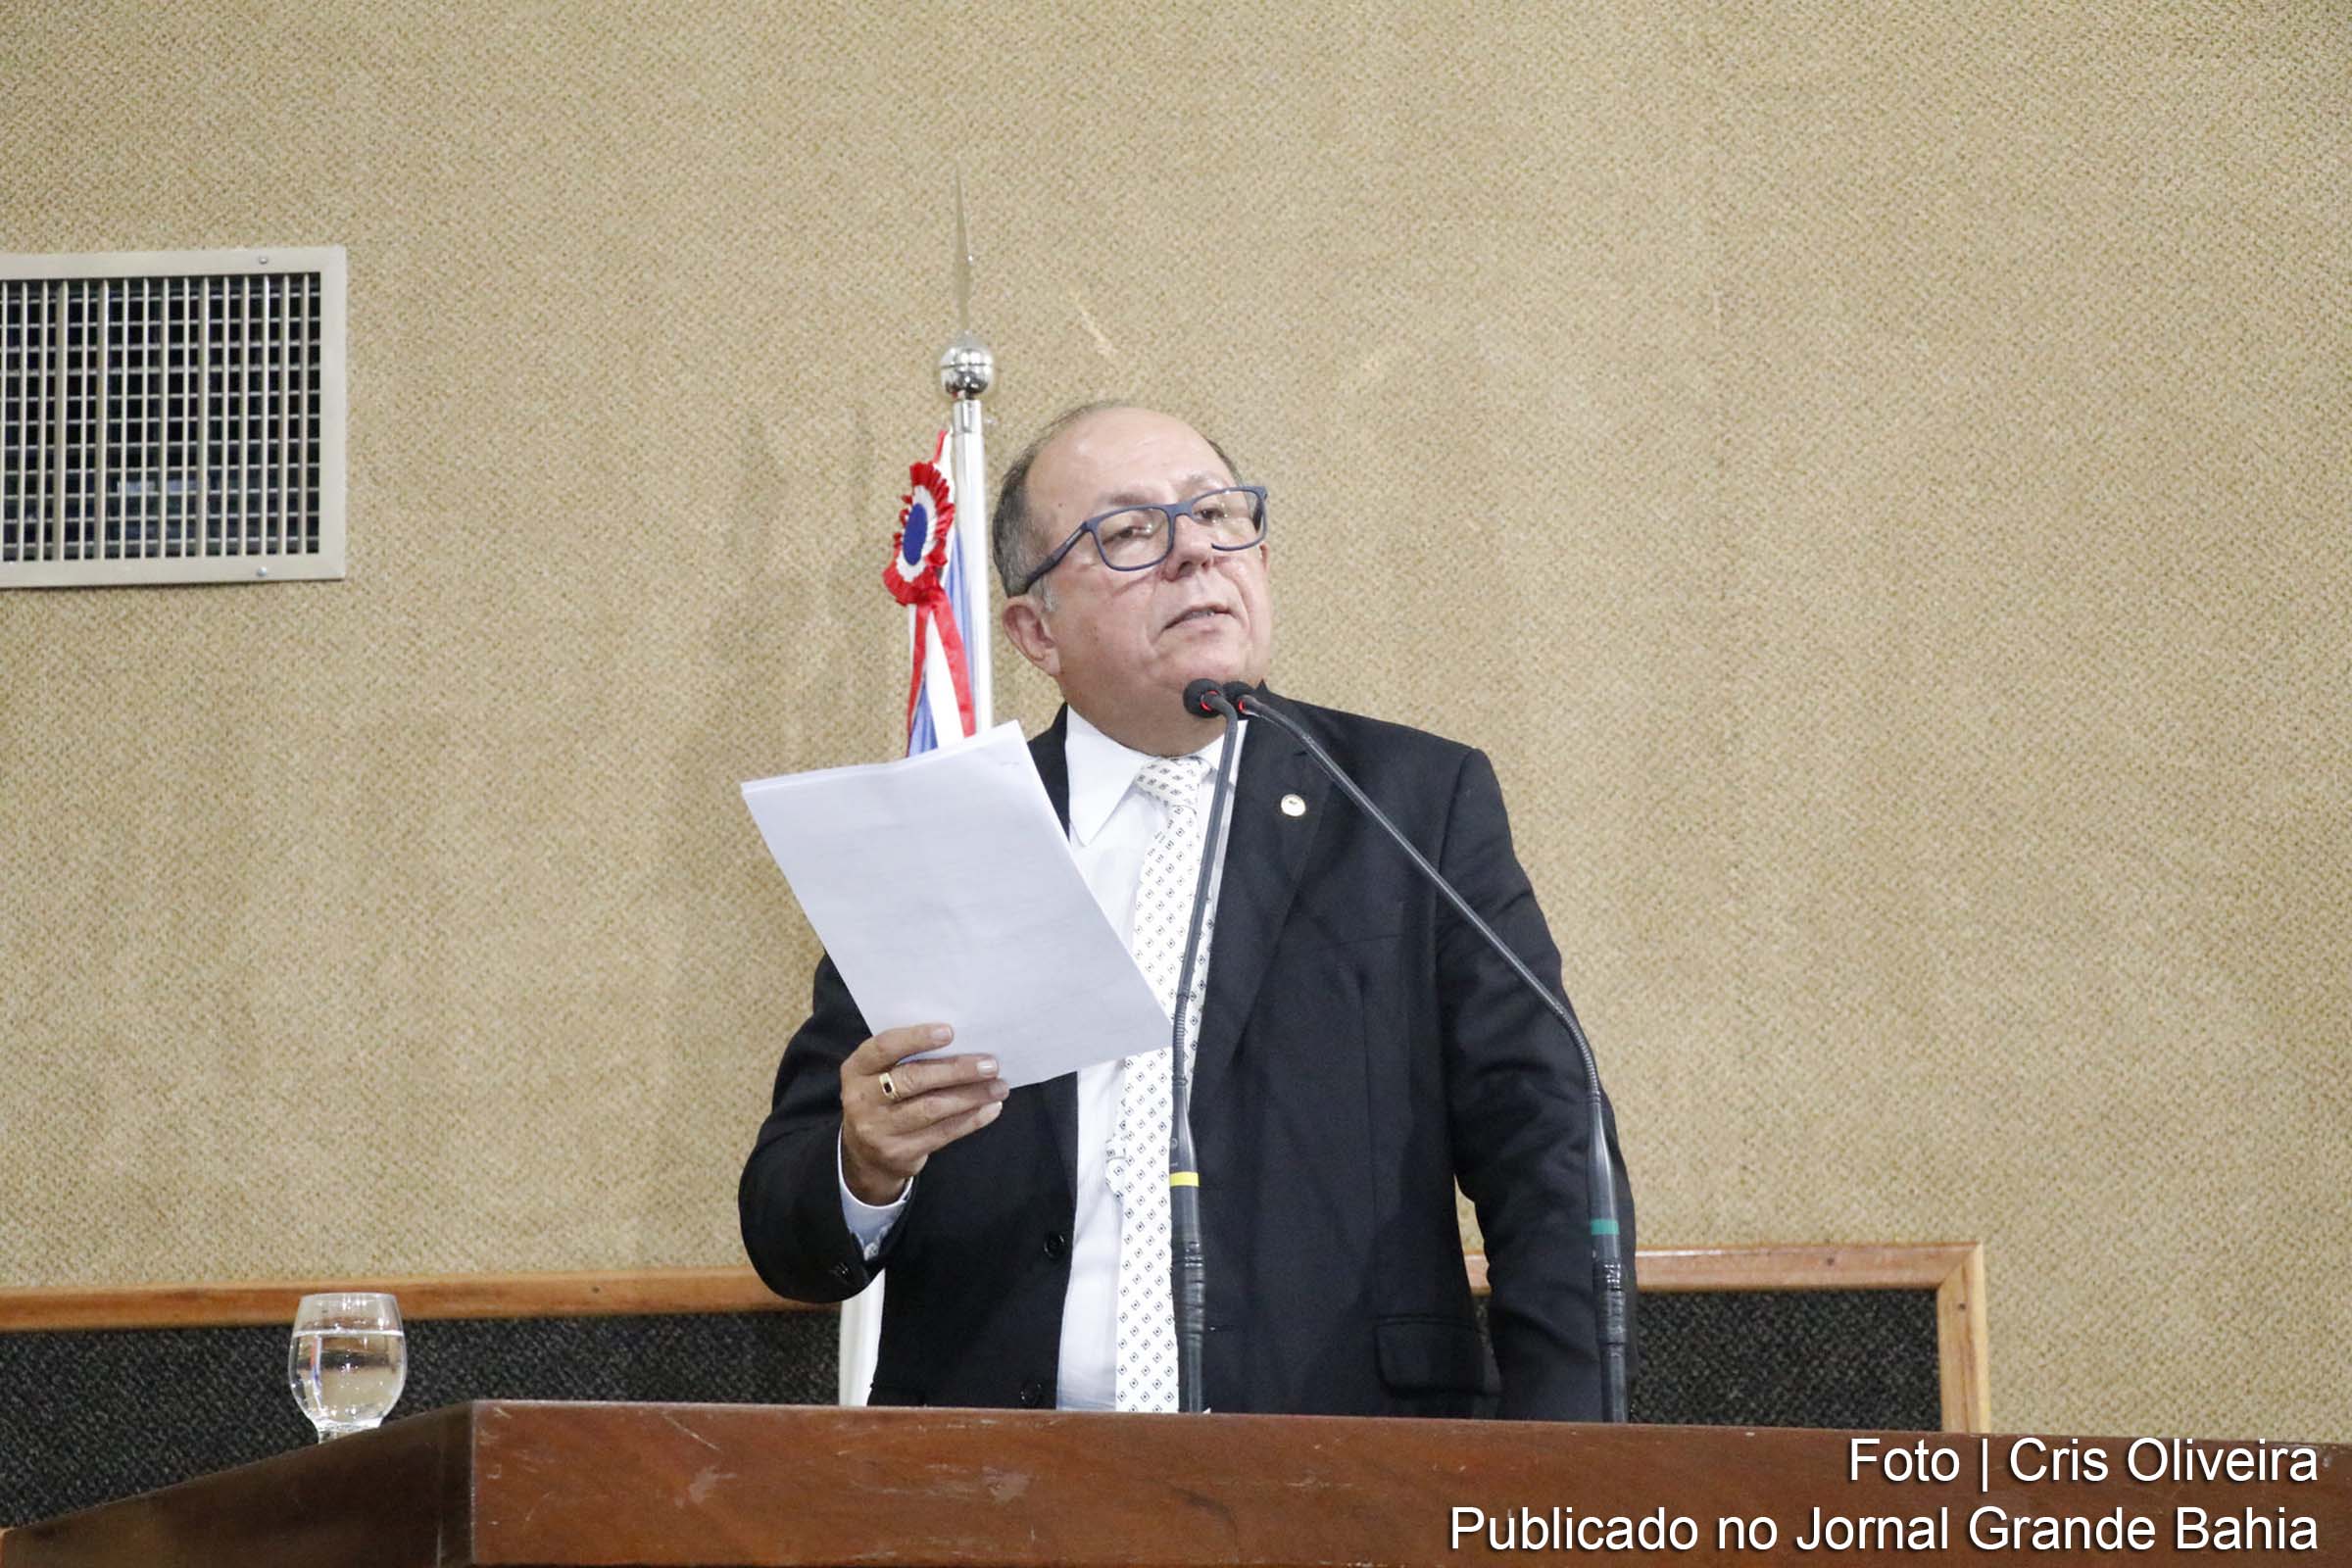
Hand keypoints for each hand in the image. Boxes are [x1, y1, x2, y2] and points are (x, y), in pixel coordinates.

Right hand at [839, 1023, 1006, 1205]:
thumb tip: (963, 1041)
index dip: (916, 1038)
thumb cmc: (882, 1099)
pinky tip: (990, 1108)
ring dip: (971, 1096)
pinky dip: (971, 1119)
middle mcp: (861, 1099)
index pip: (884, 1047)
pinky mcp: (899, 1153)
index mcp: (856, 1069)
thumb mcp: (879, 1075)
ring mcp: (879, 1129)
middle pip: (913, 1079)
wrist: (864, 1155)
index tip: (950, 1032)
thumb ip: (907, 1058)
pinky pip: (942, 1133)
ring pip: (932, 1108)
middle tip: (989, 1064)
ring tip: (998, 1086)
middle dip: (956, 1070)